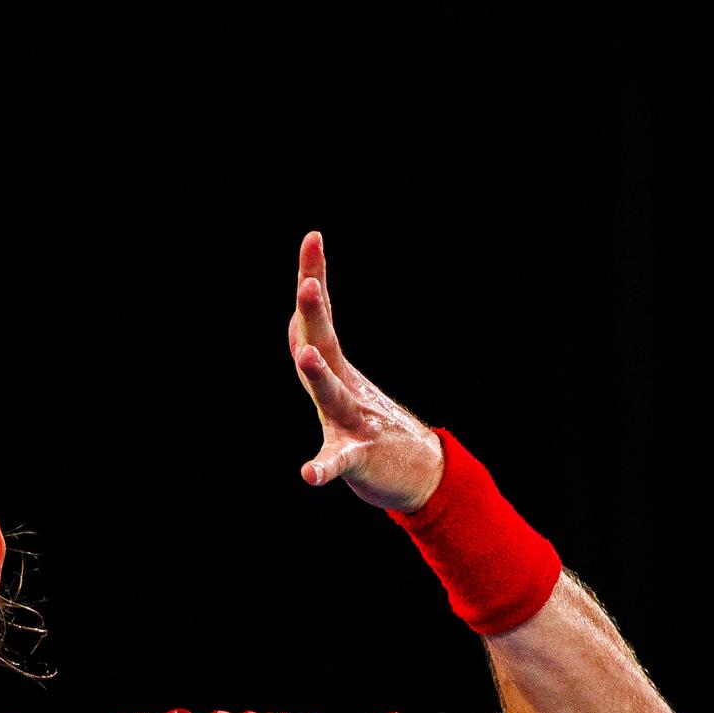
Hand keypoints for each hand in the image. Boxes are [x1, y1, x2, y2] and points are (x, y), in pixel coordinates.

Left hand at [288, 231, 444, 512]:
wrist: (418, 474)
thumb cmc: (370, 427)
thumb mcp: (340, 388)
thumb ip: (316, 357)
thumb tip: (295, 325)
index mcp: (336, 371)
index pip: (319, 319)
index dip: (314, 279)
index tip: (313, 237)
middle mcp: (345, 389)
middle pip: (324, 344)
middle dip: (316, 315)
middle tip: (311, 284)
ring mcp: (353, 422)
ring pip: (333, 396)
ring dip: (319, 376)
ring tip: (306, 356)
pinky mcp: (358, 457)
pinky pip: (340, 462)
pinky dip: (324, 467)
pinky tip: (309, 475)